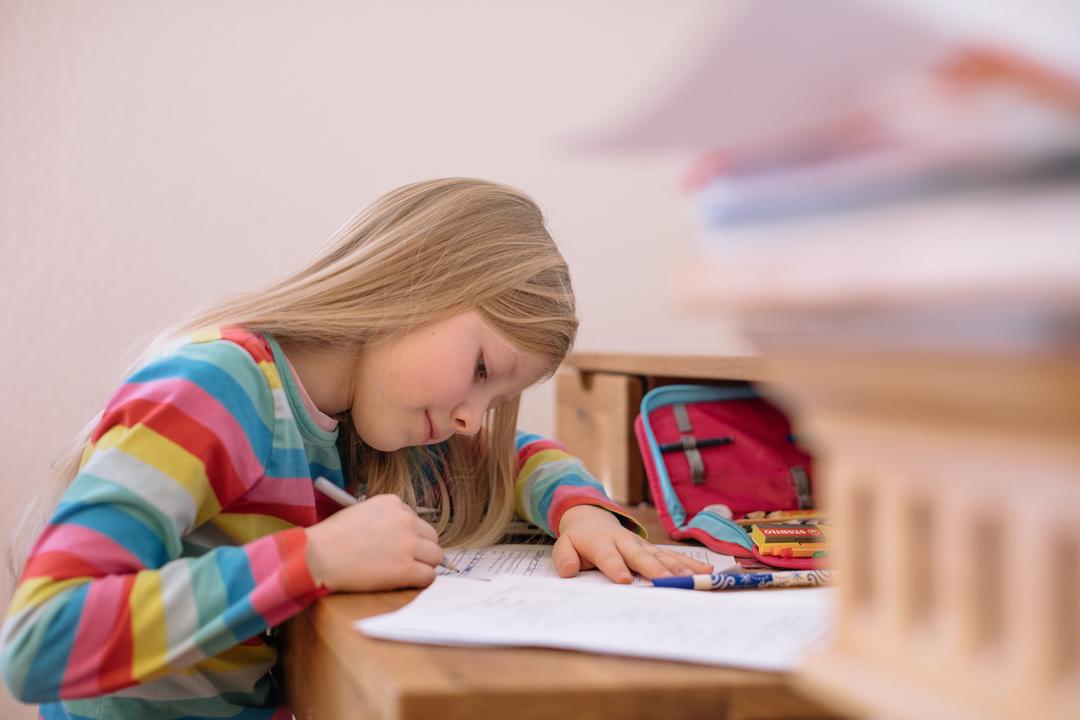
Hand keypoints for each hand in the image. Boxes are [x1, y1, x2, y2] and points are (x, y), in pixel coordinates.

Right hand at [305, 494, 443, 591]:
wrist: (318, 556)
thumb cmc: (332, 538)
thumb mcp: (361, 513)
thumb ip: (385, 520)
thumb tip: (402, 536)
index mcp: (393, 503)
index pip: (416, 521)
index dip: (409, 536)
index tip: (397, 546)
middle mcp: (404, 520)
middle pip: (431, 537)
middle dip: (421, 550)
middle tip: (406, 562)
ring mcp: (407, 544)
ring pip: (435, 557)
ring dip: (424, 566)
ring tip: (406, 573)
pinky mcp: (405, 569)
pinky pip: (428, 576)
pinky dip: (420, 582)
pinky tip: (406, 583)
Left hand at [552, 505, 713, 583]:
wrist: (592, 517)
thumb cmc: (579, 538)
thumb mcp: (564, 544)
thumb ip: (564, 557)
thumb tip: (568, 571)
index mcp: (602, 543)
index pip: (609, 556)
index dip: (615, 567)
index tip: (624, 580)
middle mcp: (626, 542)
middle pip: (641, 556)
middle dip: (654, 570)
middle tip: (666, 583)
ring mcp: (643, 546)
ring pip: (662, 557)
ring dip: (678, 569)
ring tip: (693, 580)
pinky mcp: (654, 550)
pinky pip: (673, 557)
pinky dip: (690, 564)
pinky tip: (707, 572)